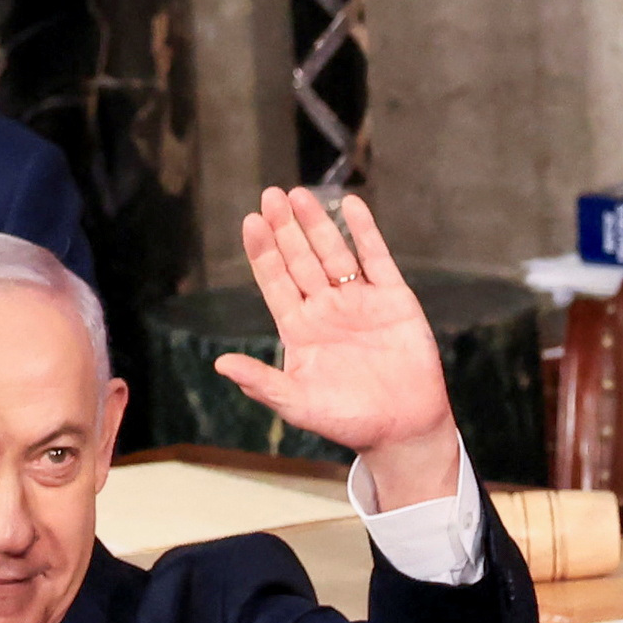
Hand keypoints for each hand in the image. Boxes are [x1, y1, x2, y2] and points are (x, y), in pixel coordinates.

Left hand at [216, 187, 462, 508]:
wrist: (403, 428)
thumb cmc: (348, 421)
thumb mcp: (297, 404)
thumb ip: (261, 383)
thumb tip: (220, 364)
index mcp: (300, 329)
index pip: (275, 281)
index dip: (263, 252)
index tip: (251, 222)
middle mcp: (326, 309)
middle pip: (300, 259)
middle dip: (285, 228)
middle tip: (271, 195)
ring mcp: (359, 301)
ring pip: (334, 253)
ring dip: (317, 224)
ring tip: (299, 194)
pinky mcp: (393, 299)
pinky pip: (377, 258)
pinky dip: (365, 232)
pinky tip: (351, 206)